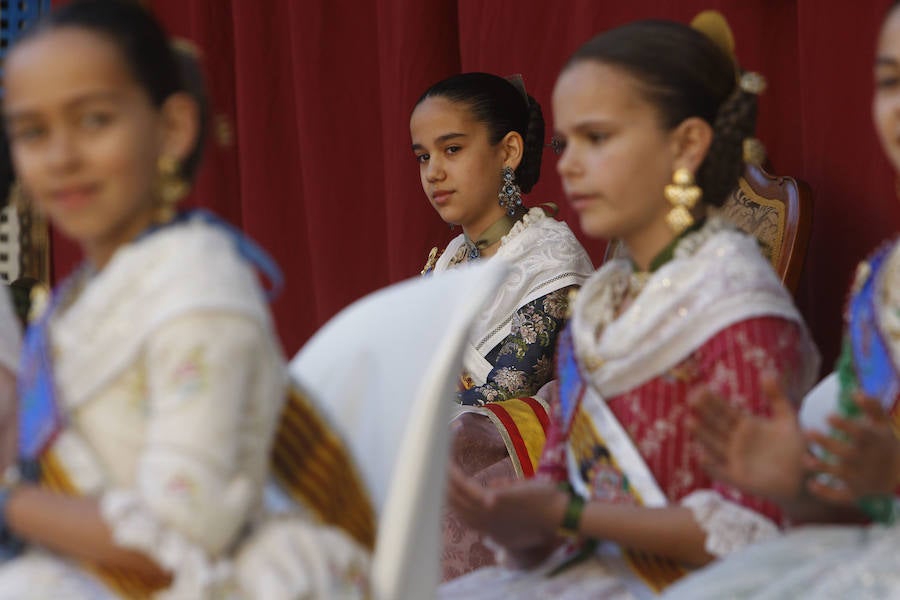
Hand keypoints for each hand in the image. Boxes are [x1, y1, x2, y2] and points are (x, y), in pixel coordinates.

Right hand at [446, 463, 565, 552]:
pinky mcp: (491, 502)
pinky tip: (447, 462)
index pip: (460, 512)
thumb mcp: (519, 509)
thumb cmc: (545, 509)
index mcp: (488, 528)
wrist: (560, 514)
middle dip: (439, 483)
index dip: (449, 494)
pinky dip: (453, 475)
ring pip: (454, 495)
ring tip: (434, 459)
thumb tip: (493, 485)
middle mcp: (482, 524)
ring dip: (441, 476)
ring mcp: (485, 514)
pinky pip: (465, 487)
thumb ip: (503, 496)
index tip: (443, 479)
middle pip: (451, 503)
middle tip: (431, 464)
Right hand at [687, 373, 805, 501]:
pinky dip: (711, 466)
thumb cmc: (795, 448)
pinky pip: (721, 472)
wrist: (804, 478)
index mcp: (745, 425)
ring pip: (713, 445)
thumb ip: (777, 398)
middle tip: (691, 399)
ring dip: (702, 435)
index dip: (712, 400)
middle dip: (703, 413)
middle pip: (716, 425)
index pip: (724, 410)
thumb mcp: (787, 419)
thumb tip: (767, 374)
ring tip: (690, 422)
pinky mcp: (738, 478)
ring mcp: (735, 459)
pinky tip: (701, 457)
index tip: (700, 388)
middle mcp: (735, 441)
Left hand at [804, 393, 899, 504]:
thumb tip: (856, 391)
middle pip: (847, 453)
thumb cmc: (884, 444)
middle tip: (808, 432)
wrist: (899, 477)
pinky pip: (840, 496)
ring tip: (806, 459)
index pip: (860, 433)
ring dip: (823, 467)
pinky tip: (811, 484)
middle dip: (828, 443)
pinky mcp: (854, 494)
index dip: (846, 425)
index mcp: (872, 442)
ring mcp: (860, 479)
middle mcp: (866, 461)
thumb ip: (872, 407)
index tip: (828, 416)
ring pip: (840, 474)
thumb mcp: (882, 425)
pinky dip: (826, 493)